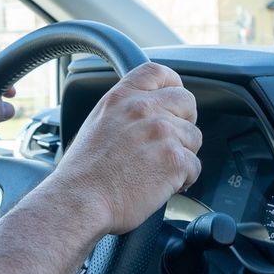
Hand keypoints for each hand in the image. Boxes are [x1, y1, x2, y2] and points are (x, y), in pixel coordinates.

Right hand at [42, 63, 200, 237]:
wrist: (79, 200)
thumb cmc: (83, 172)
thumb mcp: (97, 123)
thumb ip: (124, 110)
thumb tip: (147, 113)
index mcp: (123, 97)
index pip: (160, 73)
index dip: (173, 85)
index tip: (174, 100)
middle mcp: (144, 109)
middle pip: (187, 102)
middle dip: (183, 123)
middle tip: (168, 143)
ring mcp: (162, 133)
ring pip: (194, 137)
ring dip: (182, 155)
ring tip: (158, 169)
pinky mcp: (174, 160)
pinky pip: (195, 166)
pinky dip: (183, 180)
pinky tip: (162, 185)